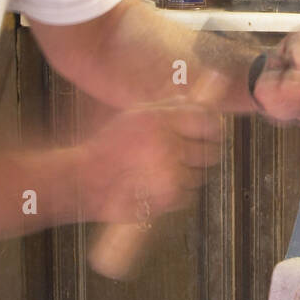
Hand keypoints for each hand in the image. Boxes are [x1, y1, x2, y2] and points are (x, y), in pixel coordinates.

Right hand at [77, 97, 223, 224]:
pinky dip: (178, 193)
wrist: (86, 181)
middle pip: (210, 151)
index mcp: (161, 120)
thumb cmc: (111, 147)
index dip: (213, 129)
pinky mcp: (169, 197)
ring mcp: (171, 173)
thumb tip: (202, 103)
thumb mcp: (135, 116)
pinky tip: (157, 187)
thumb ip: (170, 107)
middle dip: (203, 154)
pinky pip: (189, 195)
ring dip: (188, 175)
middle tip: (186, 156)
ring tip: (162, 173)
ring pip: (201, 175)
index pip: (208, 122)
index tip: (211, 134)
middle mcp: (169, 145)